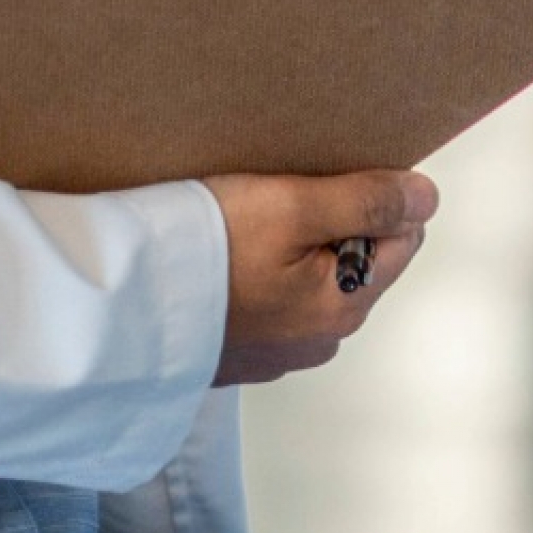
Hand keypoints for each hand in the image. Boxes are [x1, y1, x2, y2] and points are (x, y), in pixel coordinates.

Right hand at [200, 170, 439, 386]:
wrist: (106, 306)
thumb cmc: (197, 252)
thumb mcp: (291, 207)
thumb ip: (367, 202)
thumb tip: (426, 197)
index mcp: (346, 307)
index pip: (403, 237)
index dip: (371, 198)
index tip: (321, 181)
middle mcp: (318, 340)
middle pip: (355, 257)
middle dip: (327, 222)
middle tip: (271, 201)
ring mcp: (274, 351)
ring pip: (308, 276)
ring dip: (286, 246)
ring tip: (237, 226)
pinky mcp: (232, 350)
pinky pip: (264, 298)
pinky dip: (250, 272)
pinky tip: (216, 256)